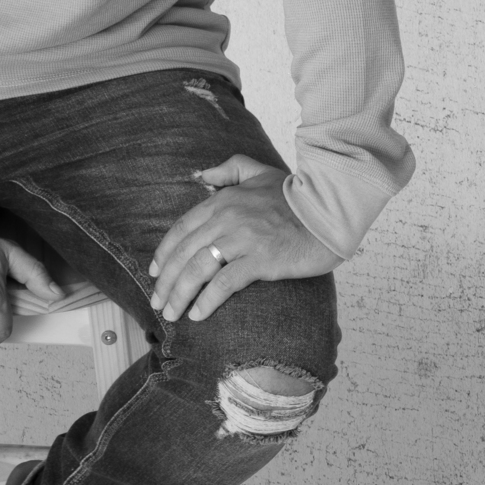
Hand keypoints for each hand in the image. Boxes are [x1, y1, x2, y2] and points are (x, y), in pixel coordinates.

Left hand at [148, 154, 342, 322]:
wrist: (329, 209)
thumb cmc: (295, 194)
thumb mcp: (259, 171)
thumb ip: (228, 170)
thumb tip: (201, 175)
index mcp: (223, 200)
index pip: (182, 229)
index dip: (165, 252)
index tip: (155, 272)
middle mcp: (227, 218)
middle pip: (185, 253)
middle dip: (166, 280)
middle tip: (157, 302)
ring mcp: (243, 239)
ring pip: (198, 270)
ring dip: (180, 295)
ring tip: (171, 314)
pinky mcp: (261, 260)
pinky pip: (224, 283)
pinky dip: (207, 300)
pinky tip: (198, 314)